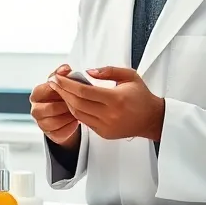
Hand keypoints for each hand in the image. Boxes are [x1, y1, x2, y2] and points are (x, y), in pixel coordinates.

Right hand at [31, 64, 79, 149]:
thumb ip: (62, 73)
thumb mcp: (62, 82)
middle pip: (50, 108)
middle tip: (78, 101)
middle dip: (66, 105)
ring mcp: (41, 123)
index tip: (71, 87)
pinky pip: (61, 132)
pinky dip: (70, 126)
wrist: (65, 114)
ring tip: (78, 111)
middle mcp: (36, 109)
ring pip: (55, 121)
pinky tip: (76, 120)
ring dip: (69, 116)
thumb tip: (66, 68)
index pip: (43, 90)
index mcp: (37, 94)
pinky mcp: (50, 134)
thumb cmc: (63, 95)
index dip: (58, 89)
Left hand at [49, 66, 165, 141]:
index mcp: (116, 99)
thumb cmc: (141, 97)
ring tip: (61, 91)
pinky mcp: (104, 133)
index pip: (83, 91)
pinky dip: (76, 111)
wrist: (151, 119)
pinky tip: (72, 102)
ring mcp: (106, 126)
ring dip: (67, 102)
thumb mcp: (129, 76)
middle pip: (77, 103)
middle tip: (53, 82)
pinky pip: (84, 121)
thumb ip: (108, 71)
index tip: (57, 77)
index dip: (67, 84)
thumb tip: (88, 71)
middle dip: (62, 91)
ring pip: (78, 114)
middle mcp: (110, 114)